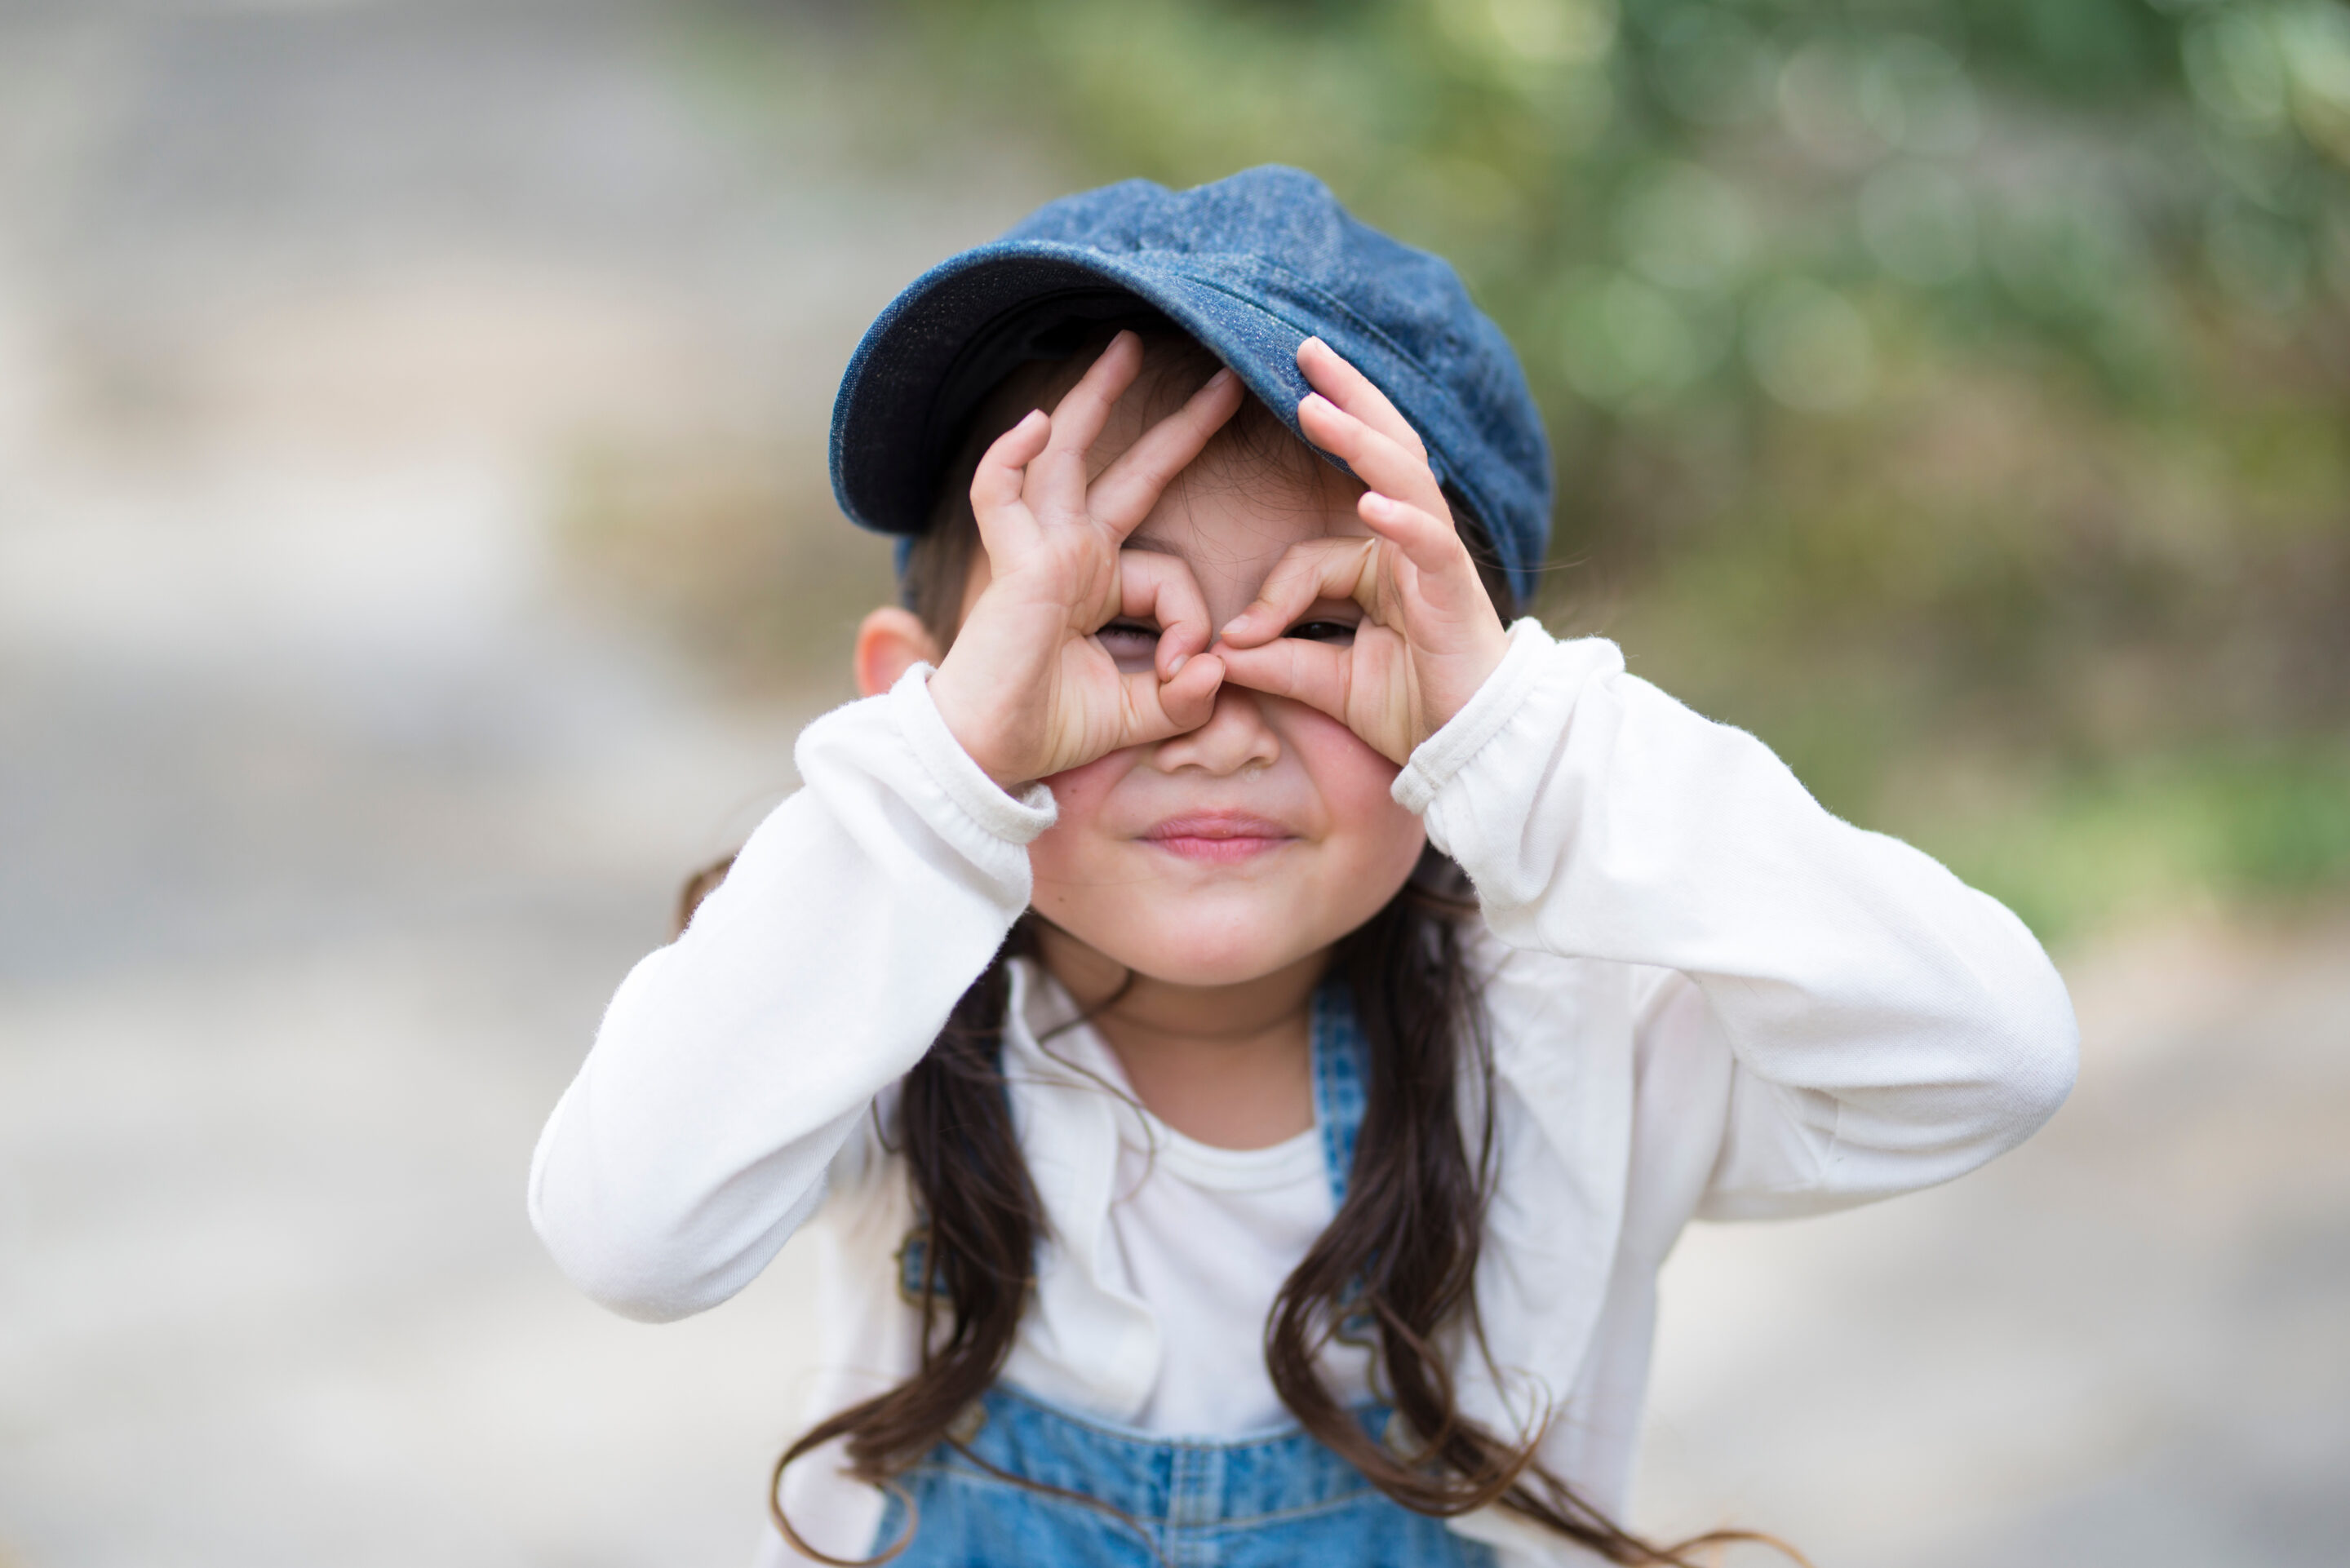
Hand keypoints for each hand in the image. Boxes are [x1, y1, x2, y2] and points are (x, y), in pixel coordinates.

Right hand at [927, 331, 1243, 787]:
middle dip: (1178, 428)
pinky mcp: (1014, 565)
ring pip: (1067, 458)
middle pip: (1129, 474)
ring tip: (1128, 347)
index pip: (1170, 573)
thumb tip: (1219, 668)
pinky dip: (1011, 457)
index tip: (1191, 673)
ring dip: (1095, 400)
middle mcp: (1072, 557)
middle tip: (1226, 379)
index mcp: (1099, 586)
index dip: (1190, 620)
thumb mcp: (1138, 714)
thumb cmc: (1047, 731)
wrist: (985, 757)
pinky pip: (1000, 494)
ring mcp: (1041, 553)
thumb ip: (1184, 697)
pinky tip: (1034, 423)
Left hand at [1211, 338, 1509, 765]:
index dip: (1273, 595)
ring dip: (1360, 440)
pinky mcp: (1457, 594)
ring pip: (1405, 482)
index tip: (1236, 642)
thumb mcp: (1328, 683)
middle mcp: (1413, 548)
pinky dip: (1404, 521)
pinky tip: (1373, 503)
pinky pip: (1431, 546)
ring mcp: (1439, 565)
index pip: (1314, 554)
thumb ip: (1280, 660)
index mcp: (1383, 565)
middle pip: (1383, 455)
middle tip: (1305, 348)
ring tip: (1317, 403)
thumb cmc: (1415, 711)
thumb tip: (1220, 651)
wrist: (1478, 755)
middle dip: (1346, 399)